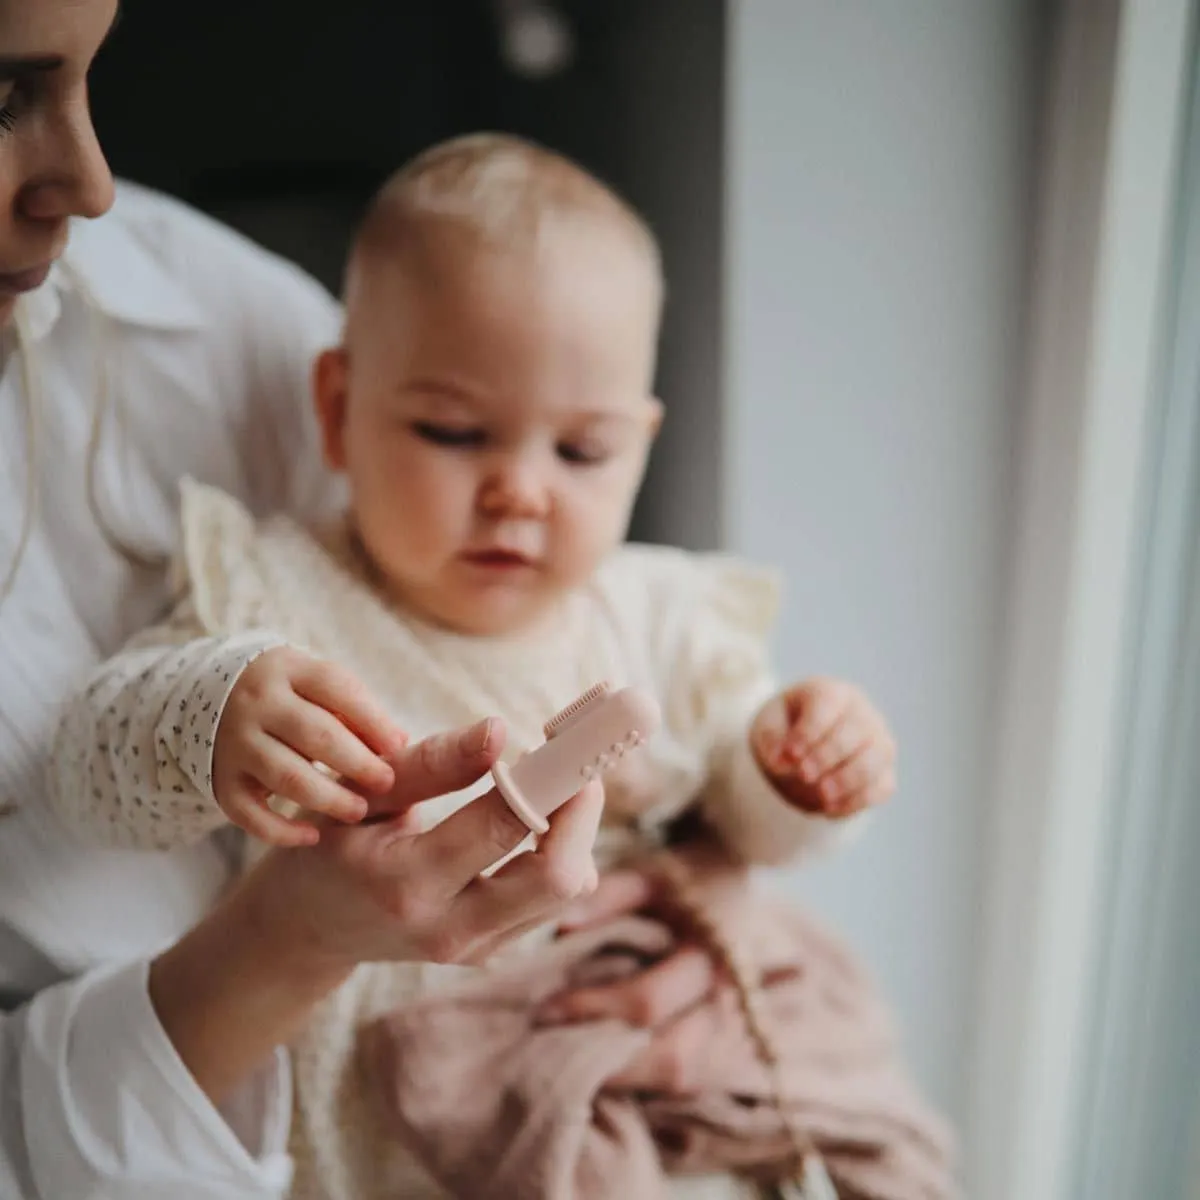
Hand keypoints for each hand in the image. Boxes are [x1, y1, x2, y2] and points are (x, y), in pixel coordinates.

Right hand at [213, 646, 405, 845]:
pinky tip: (313, 836)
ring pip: (286, 776)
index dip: (372, 720)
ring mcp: (235, 743)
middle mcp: (257, 704)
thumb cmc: (288, 694)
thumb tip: (397, 744)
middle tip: (386, 783)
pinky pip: (249, 813)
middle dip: (358, 763)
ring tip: (360, 811)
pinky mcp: (221, 780)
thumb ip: (353, 710)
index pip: (336, 689)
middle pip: (316, 735)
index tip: (399, 748)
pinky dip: (281, 831)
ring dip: (328, 798)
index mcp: (288, 670)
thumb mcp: (315, 685)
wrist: (212, 697)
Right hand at [245, 716, 603, 970]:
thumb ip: (430, 763)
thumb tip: (499, 730)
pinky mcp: (492, 952)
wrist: (307, 928)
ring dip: (576, 830)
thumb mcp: (362, 794)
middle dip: (582, 810)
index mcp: (406, 883)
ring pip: (570, 889)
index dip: (549, 777)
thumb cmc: (331, 845)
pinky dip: (561, 853)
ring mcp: (475, 950)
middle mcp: (449, 928)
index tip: (569, 740)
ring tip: (547, 785)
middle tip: (571, 763)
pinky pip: (554, 900)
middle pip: (560, 877)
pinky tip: (532, 819)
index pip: (504, 825)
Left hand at [536, 844, 744, 1092]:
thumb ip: (608, 896)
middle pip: (672, 1058)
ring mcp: (728, 1026)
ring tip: (573, 1060)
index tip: (545, 1009)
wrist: (737, 882)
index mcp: (711, 954)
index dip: (592, 1009)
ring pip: (679, 1076)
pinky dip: (641, 1075)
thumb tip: (560, 928)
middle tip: (553, 1050)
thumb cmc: (685, 877)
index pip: (647, 1001)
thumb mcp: (649, 875)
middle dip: (609, 1062)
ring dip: (625, 1077)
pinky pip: (682, 1074)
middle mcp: (726, 999)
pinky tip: (603, 1061)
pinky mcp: (720, 1040)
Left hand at [750, 676, 895, 816]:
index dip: (810, 730)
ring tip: (823, 795)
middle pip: (855, 730)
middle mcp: (861, 713)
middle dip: (829, 756)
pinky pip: (881, 787)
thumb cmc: (785, 731)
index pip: (827, 702)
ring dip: (850, 779)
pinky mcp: (883, 773)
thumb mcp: (768, 728)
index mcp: (830, 692)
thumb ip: (771, 740)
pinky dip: (858, 801)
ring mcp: (878, 742)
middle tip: (804, 775)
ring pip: (877, 757)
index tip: (791, 754)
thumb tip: (784, 762)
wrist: (801, 751)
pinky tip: (830, 810)